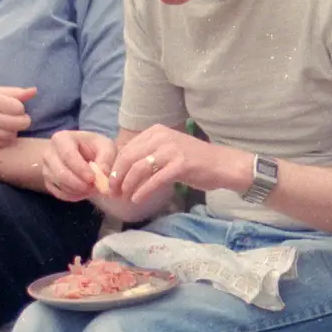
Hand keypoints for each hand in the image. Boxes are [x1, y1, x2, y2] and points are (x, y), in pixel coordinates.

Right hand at [0, 86, 35, 148]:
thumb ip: (12, 92)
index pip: (19, 107)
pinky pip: (0, 144)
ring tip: (4, 127)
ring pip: (12, 135)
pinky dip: (2, 140)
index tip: (12, 109)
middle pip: (20, 123)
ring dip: (12, 132)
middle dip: (21, 121)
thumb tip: (34, 91)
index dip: (19, 109)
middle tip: (14, 120)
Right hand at [42, 130, 115, 202]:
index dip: (81, 169)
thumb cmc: (94, 147)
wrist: (83, 154)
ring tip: (93, 189)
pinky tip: (85, 192)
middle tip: (95, 188)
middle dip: (79, 183)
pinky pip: (58, 193)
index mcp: (62, 138)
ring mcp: (46, 169)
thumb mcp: (105, 146)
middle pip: (61, 173)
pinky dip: (73, 196)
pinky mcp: (48, 182)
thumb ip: (106, 158)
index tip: (93, 179)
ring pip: (59, 185)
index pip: (68, 155)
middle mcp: (49, 153)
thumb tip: (102, 174)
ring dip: (78, 190)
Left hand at [110, 125, 245, 207]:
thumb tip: (117, 171)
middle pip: (128, 159)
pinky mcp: (180, 165)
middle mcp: (163, 137)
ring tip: (125, 198)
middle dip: (117, 179)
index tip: (110, 184)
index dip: (114, 168)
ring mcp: (172, 150)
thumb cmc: (193, 160)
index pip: (125, 149)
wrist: (222, 164)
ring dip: (127, 186)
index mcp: (156, 131)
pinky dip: (142, 192)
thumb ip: (146, 156)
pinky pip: (154, 180)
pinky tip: (137, 199)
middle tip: (113, 194)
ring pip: (138, 170)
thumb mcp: (166, 151)